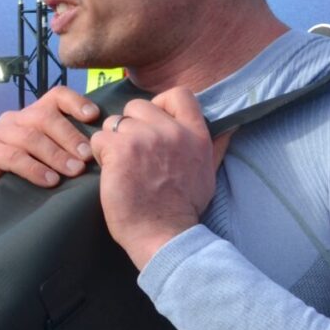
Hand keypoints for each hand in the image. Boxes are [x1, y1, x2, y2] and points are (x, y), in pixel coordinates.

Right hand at [0, 86, 100, 205]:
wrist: (0, 210)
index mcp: (33, 114)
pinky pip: (12, 156)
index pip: (56, 96)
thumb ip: (73, 147)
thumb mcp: (56, 160)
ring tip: (74, 171)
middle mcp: (14, 119)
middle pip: (44, 116)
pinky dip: (34, 169)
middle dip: (69, 136)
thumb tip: (105, 141)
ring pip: (30, 136)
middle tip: (88, 157)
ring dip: (55, 154)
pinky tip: (51, 180)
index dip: (76, 102)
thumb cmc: (33, 182)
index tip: (94, 117)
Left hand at [89, 89, 231, 269]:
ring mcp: (145, 138)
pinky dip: (99, 154)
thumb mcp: (208, 173)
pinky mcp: (120, 149)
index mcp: (195, 135)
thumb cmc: (183, 209)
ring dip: (112, 141)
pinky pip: (99, 138)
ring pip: (114, 122)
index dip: (160, 103)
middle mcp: (172, 131)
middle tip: (130, 152)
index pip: (179, 94)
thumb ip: (214, 146)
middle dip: (129, 126)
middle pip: (138, 106)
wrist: (165, 235)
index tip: (152, 122)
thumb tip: (230, 127)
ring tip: (119, 165)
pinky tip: (109, 172)